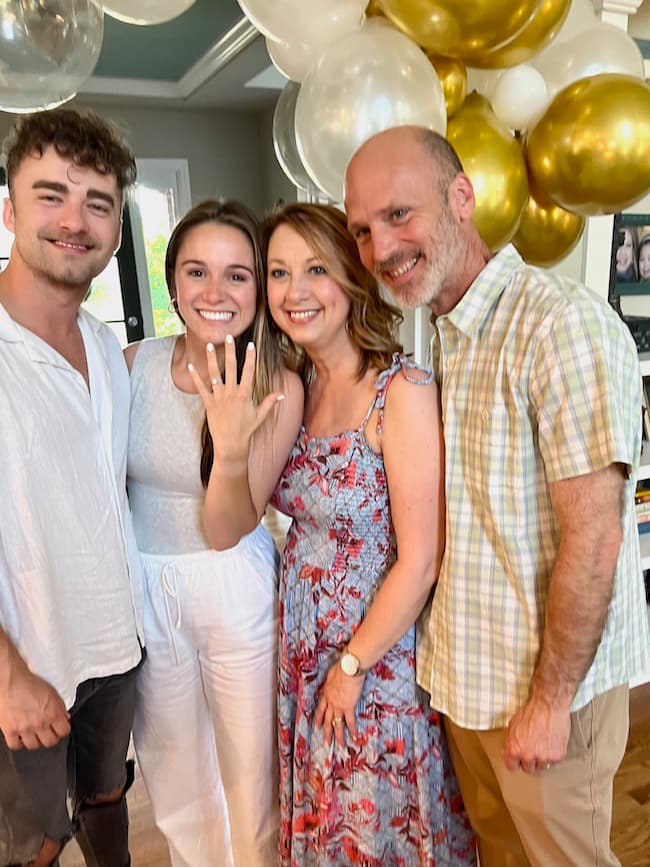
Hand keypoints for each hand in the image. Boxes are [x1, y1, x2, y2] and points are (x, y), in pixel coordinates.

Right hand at [0, 654, 69, 749]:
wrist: (11, 680)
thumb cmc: (29, 683)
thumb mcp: (52, 692)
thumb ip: (60, 707)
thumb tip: (65, 717)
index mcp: (53, 712)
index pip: (64, 731)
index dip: (62, 730)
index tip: (59, 728)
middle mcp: (40, 723)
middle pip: (50, 742)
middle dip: (51, 737)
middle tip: (48, 732)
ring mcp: (25, 728)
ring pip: (34, 746)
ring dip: (35, 741)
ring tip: (34, 734)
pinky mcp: (10, 730)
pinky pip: (16, 745)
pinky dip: (19, 743)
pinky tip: (21, 737)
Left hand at [187, 336, 283, 464]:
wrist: (231, 445)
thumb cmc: (246, 430)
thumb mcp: (260, 416)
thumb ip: (270, 402)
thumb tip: (282, 395)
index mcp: (245, 394)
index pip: (249, 371)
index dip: (250, 357)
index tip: (251, 345)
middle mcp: (232, 393)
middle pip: (231, 367)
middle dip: (231, 351)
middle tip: (229, 337)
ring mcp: (219, 397)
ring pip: (215, 374)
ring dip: (212, 359)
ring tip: (210, 345)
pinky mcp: (208, 403)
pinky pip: (201, 387)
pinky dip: (195, 377)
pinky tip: (190, 366)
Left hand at [314, 660, 364, 748]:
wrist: (348, 668)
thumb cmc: (342, 666)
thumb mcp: (332, 673)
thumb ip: (331, 679)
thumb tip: (332, 679)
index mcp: (326, 693)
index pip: (321, 708)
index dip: (318, 718)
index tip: (316, 726)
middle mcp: (330, 702)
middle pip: (326, 719)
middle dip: (325, 731)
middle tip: (325, 742)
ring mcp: (338, 706)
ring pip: (336, 724)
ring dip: (337, 736)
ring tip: (338, 746)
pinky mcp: (348, 707)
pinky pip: (350, 722)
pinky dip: (353, 731)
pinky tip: (355, 738)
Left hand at [503, 694, 570, 773]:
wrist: (548, 705)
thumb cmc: (530, 712)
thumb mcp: (512, 726)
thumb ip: (510, 742)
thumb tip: (509, 753)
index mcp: (514, 749)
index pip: (512, 767)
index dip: (515, 762)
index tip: (518, 759)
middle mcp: (528, 756)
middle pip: (528, 769)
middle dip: (529, 760)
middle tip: (533, 748)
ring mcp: (544, 758)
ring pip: (542, 766)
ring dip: (542, 758)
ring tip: (543, 742)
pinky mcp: (557, 756)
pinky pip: (553, 761)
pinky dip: (553, 753)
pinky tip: (551, 741)